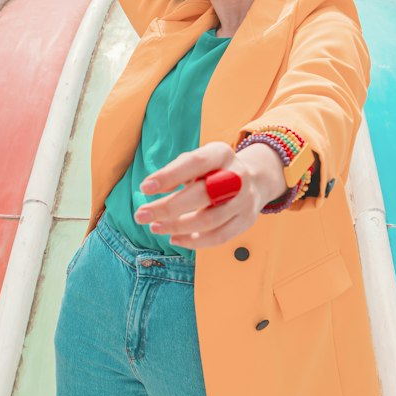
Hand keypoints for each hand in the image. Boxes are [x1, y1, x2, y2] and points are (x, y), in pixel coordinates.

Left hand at [133, 141, 284, 249]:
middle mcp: (238, 176)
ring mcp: (244, 200)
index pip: (196, 163)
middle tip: (141, 215)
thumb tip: (151, 188)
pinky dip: (194, 241)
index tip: (144, 188)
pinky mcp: (246, 220)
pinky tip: (174, 238)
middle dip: (168, 207)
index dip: (169, 175)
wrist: (255, 179)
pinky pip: (219, 237)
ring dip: (177, 227)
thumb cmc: (214, 170)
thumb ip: (177, 171)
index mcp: (222, 154)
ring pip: (209, 220)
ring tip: (155, 227)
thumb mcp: (198, 161)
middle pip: (202, 195)